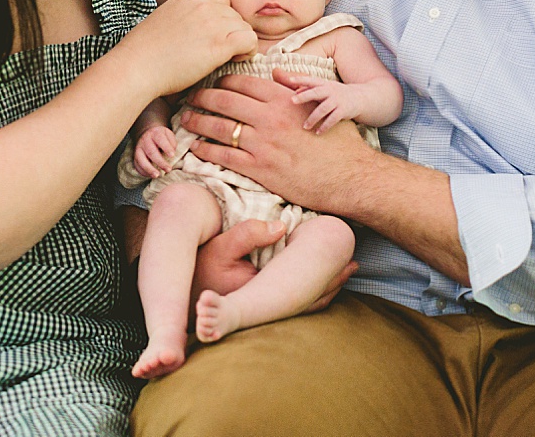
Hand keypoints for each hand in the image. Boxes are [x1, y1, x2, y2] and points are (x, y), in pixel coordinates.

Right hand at [113, 0, 255, 98]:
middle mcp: (203, 5)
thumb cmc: (145, 52)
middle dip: (231, 31)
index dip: (222, 20)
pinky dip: (248, 50)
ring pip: (244, 26)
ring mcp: (213, 22)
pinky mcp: (220, 43)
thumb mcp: (164, 19)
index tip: (214, 36)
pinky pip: (250, 40)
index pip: (221, 1)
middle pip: (234, 14)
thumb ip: (186, 17)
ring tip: (226, 57)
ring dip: (240, 42)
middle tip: (219, 50)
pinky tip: (235, 59)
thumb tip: (199, 30)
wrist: (136, 67)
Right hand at [133, 125, 177, 177]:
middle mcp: (145, 140)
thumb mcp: (168, 135)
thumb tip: (172, 152)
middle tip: (168, 169)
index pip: (160, 139)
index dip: (166, 147)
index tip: (172, 155)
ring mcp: (138, 149)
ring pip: (141, 159)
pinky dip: (143, 171)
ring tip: (157, 175)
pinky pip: (137, 165)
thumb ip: (172, 142)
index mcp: (155, 133)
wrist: (147, 134)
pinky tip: (151, 175)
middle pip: (151, 151)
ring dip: (149, 168)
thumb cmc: (161, 137)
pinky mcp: (135, 157)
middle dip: (160, 162)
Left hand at [181, 72, 374, 210]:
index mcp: (283, 99)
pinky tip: (196, 148)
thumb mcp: (321, 105)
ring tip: (186, 119)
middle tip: (190, 97)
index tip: (212, 82)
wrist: (349, 177)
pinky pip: (223, 156)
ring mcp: (262, 144)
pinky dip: (205, 150)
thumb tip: (275, 71)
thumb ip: (295, 87)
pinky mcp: (259, 169)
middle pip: (225, 101)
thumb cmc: (339, 142)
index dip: (222, 80)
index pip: (243, 82)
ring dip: (198, 122)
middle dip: (202, 97)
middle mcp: (269, 118)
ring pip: (219, 127)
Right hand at [190, 220, 356, 318]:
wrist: (180, 291)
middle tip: (354, 264)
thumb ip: (250, 234)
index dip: (330, 272)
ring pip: (304, 302)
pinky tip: (319, 280)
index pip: (306, 286)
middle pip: (311, 296)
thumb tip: (281, 226)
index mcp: (264, 291)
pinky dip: (311, 292)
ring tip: (345, 271)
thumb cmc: (200, 264)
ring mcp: (265, 309)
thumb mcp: (222, 246)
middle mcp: (268, 305)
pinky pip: (293, 303)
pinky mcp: (259, 307)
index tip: (347, 256)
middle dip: (333, 280)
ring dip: (325, 287)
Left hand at [287, 76, 366, 132]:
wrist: (359, 98)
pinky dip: (325, 126)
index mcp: (324, 84)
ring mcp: (338, 100)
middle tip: (292, 101)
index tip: (290, 79)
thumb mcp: (325, 88)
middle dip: (304, 96)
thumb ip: (311, 90)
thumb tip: (295, 92)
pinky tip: (318, 132)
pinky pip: (333, 119)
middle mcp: (331, 90)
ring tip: (304, 126)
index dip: (301, 79)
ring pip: (323, 108)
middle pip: (316, 92)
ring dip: (313, 118)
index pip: (312, 80)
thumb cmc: (336, 93)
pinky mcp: (343, 110)